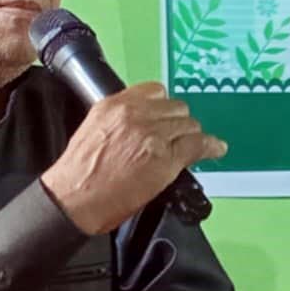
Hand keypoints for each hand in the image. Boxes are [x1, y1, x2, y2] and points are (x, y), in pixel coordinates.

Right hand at [41, 83, 227, 234]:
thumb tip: (144, 120)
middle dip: (178, 123)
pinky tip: (216, 149)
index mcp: (115, 105)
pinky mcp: (166, 158)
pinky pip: (198, 145)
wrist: (74, 199)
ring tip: (188, 147)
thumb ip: (121, 119)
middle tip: (173, 138)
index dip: (163, 107)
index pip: (155, 91)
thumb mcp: (94, 129)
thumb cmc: (80, 172)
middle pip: (176, 108)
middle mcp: (136, 115)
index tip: (165, 117)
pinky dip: (210, 147)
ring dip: (190, 136)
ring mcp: (153, 136)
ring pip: (189, 125)